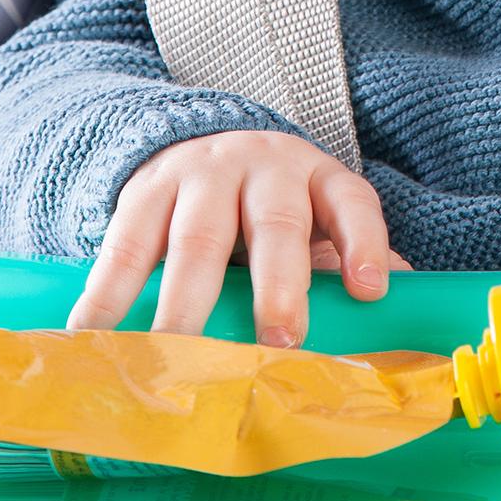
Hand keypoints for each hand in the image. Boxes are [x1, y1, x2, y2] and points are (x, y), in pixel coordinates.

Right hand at [65, 130, 413, 346]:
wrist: (196, 140)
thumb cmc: (271, 203)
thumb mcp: (316, 216)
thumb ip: (351, 260)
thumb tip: (403, 315)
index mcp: (317, 176)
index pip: (352, 202)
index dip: (365, 244)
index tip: (370, 290)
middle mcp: (263, 166)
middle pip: (275, 222)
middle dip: (279, 283)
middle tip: (279, 341)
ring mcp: (201, 175)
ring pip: (197, 238)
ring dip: (189, 305)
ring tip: (182, 360)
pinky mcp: (145, 191)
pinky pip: (126, 246)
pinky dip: (110, 297)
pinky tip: (97, 341)